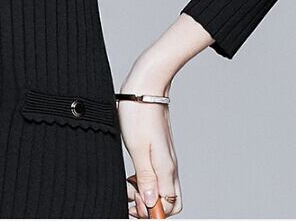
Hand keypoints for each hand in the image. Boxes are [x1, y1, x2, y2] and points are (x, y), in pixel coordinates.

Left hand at [119, 54, 182, 217]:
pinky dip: (142, 181)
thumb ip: (146, 177)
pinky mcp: (156, 151)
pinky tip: (129, 175)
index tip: (134, 204)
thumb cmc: (138, 113)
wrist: (144, 86)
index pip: (169, 205)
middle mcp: (169, 166)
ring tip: (127, 186)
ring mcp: (164, 158)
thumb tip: (151, 204)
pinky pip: (154, 175)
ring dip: (144, 194)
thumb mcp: (138, 147)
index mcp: (166, 168)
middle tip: (129, 197)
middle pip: (168, 201)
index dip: (152, 212)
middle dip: (149, 206)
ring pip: (160, 188)